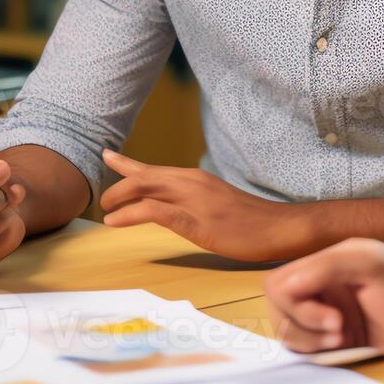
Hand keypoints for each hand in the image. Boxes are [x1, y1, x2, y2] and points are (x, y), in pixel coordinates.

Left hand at [99, 149, 307, 261]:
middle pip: (145, 174)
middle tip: (101, 198)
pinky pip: (156, 211)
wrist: (282, 228)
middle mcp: (192, 182)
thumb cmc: (254, 222)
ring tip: (104, 211)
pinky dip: (131, 214)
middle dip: (118, 183)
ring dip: (119, 197)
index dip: (127, 162)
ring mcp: (194, 200)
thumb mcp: (219, 207)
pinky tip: (115, 221)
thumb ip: (196, 204)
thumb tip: (175, 211)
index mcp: (196, 179)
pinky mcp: (197, 221)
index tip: (107, 155)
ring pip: (146, 187)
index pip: (155, 168)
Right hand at [265, 239, 383, 357]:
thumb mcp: (373, 264)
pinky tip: (343, 346)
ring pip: (288, 330)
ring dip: (309, 341)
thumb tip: (287, 286)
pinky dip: (315, 351)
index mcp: (325, 263)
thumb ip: (327, 266)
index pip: (280, 285)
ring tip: (343, 338)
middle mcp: (322, 286)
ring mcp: (327, 312)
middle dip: (302, 326)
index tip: (333, 320)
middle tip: (338, 331)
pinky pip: (306, 346)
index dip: (297, 308)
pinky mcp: (336, 337)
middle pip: (278, 310)